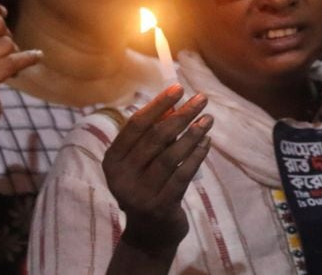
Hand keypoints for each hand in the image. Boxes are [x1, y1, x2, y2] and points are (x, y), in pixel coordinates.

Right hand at [102, 86, 212, 252]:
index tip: (179, 88)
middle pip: (155, 138)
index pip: (136, 125)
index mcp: (112, 161)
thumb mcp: (143, 162)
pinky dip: (196, 156)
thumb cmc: (148, 186)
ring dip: (193, 134)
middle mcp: (121, 177)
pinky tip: (207, 142)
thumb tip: (175, 103)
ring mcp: (139, 193)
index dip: (158, 104)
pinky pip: (182, 175)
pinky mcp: (160, 206)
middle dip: (182, 115)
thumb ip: (154, 136)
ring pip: (171, 156)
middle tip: (202, 99)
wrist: (149, 233)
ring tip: (209, 119)